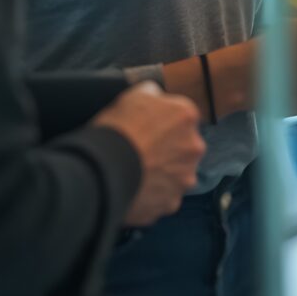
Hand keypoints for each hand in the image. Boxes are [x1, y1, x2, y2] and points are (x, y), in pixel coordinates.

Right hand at [92, 81, 204, 226]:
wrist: (101, 171)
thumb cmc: (115, 130)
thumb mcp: (132, 96)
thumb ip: (152, 93)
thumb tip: (155, 94)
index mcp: (187, 116)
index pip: (180, 118)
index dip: (161, 124)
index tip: (145, 131)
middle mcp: (194, 146)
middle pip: (183, 147)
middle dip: (166, 150)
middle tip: (140, 153)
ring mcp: (184, 177)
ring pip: (175, 174)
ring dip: (161, 174)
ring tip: (134, 173)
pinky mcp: (171, 202)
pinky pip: (163, 197)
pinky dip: (151, 195)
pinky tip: (133, 189)